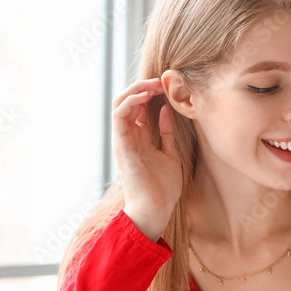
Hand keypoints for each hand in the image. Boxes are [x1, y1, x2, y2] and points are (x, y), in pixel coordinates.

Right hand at [113, 77, 181, 241]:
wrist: (156, 210)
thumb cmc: (163, 188)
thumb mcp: (170, 154)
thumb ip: (166, 133)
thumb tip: (166, 111)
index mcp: (139, 138)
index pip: (138, 107)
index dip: (150, 92)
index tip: (168, 85)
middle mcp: (128, 137)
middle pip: (127, 101)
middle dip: (142, 86)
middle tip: (161, 80)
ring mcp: (123, 140)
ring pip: (119, 104)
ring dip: (135, 90)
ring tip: (153, 84)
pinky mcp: (121, 145)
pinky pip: (119, 116)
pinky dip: (130, 102)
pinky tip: (145, 96)